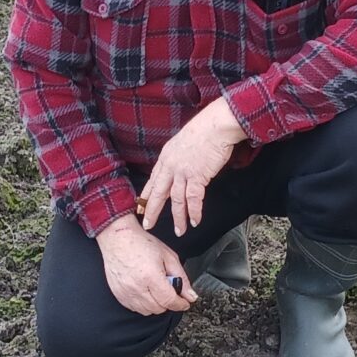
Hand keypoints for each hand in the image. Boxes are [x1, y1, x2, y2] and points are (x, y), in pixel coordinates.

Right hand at [95, 216, 194, 315]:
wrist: (117, 239)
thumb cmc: (140, 243)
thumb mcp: (168, 256)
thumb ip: (182, 277)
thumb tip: (190, 295)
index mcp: (151, 276)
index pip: (169, 301)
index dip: (180, 304)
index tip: (185, 303)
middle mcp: (137, 287)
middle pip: (159, 309)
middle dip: (168, 302)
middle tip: (169, 290)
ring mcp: (126, 292)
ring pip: (147, 311)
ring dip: (156, 304)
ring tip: (156, 289)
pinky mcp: (119, 294)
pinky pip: (135, 308)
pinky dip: (143, 304)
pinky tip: (145, 291)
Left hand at [138, 99, 244, 237]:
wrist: (215, 126)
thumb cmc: (203, 132)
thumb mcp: (182, 143)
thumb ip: (177, 158)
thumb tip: (179, 169)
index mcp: (166, 158)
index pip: (153, 181)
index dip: (146, 196)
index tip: (140, 208)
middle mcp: (170, 166)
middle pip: (158, 193)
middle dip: (152, 211)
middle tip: (148, 225)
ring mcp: (182, 172)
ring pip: (176, 200)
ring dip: (178, 218)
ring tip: (179, 231)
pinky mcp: (197, 176)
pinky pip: (193, 199)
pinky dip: (194, 211)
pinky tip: (195, 221)